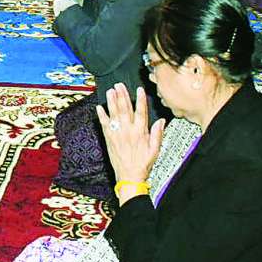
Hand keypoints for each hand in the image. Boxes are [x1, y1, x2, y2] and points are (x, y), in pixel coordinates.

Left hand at [96, 84, 164, 199]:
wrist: (129, 176)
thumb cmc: (143, 164)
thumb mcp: (155, 150)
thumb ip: (157, 134)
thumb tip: (162, 121)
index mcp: (140, 132)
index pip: (141, 111)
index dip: (140, 99)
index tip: (139, 89)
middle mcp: (128, 130)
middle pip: (125, 109)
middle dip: (122, 95)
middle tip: (119, 85)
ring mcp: (117, 133)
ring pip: (114, 114)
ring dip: (111, 101)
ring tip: (110, 91)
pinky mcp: (109, 138)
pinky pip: (104, 124)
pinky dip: (101, 116)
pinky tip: (99, 107)